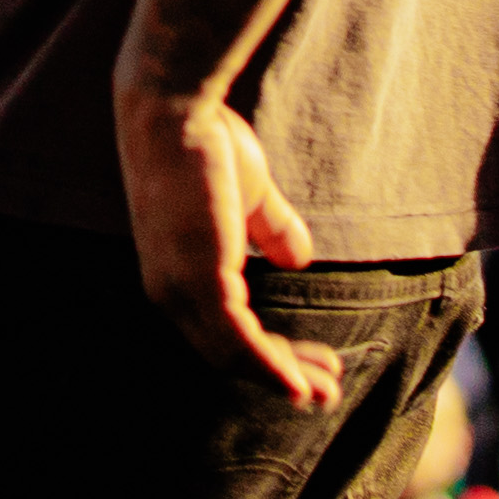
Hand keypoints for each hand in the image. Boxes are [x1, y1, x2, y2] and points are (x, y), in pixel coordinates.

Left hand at [117, 88, 337, 407]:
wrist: (178, 108)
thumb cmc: (206, 141)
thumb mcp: (250, 195)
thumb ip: (270, 229)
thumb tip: (299, 259)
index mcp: (180, 274)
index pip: (224, 330)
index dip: (270, 352)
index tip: (312, 362)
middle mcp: (172, 292)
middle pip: (231, 355)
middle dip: (282, 373)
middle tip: (325, 391)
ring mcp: (181, 290)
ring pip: (236, 356)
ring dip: (284, 375)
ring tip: (326, 390)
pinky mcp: (197, 280)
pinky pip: (237, 341)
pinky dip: (269, 367)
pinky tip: (298, 383)